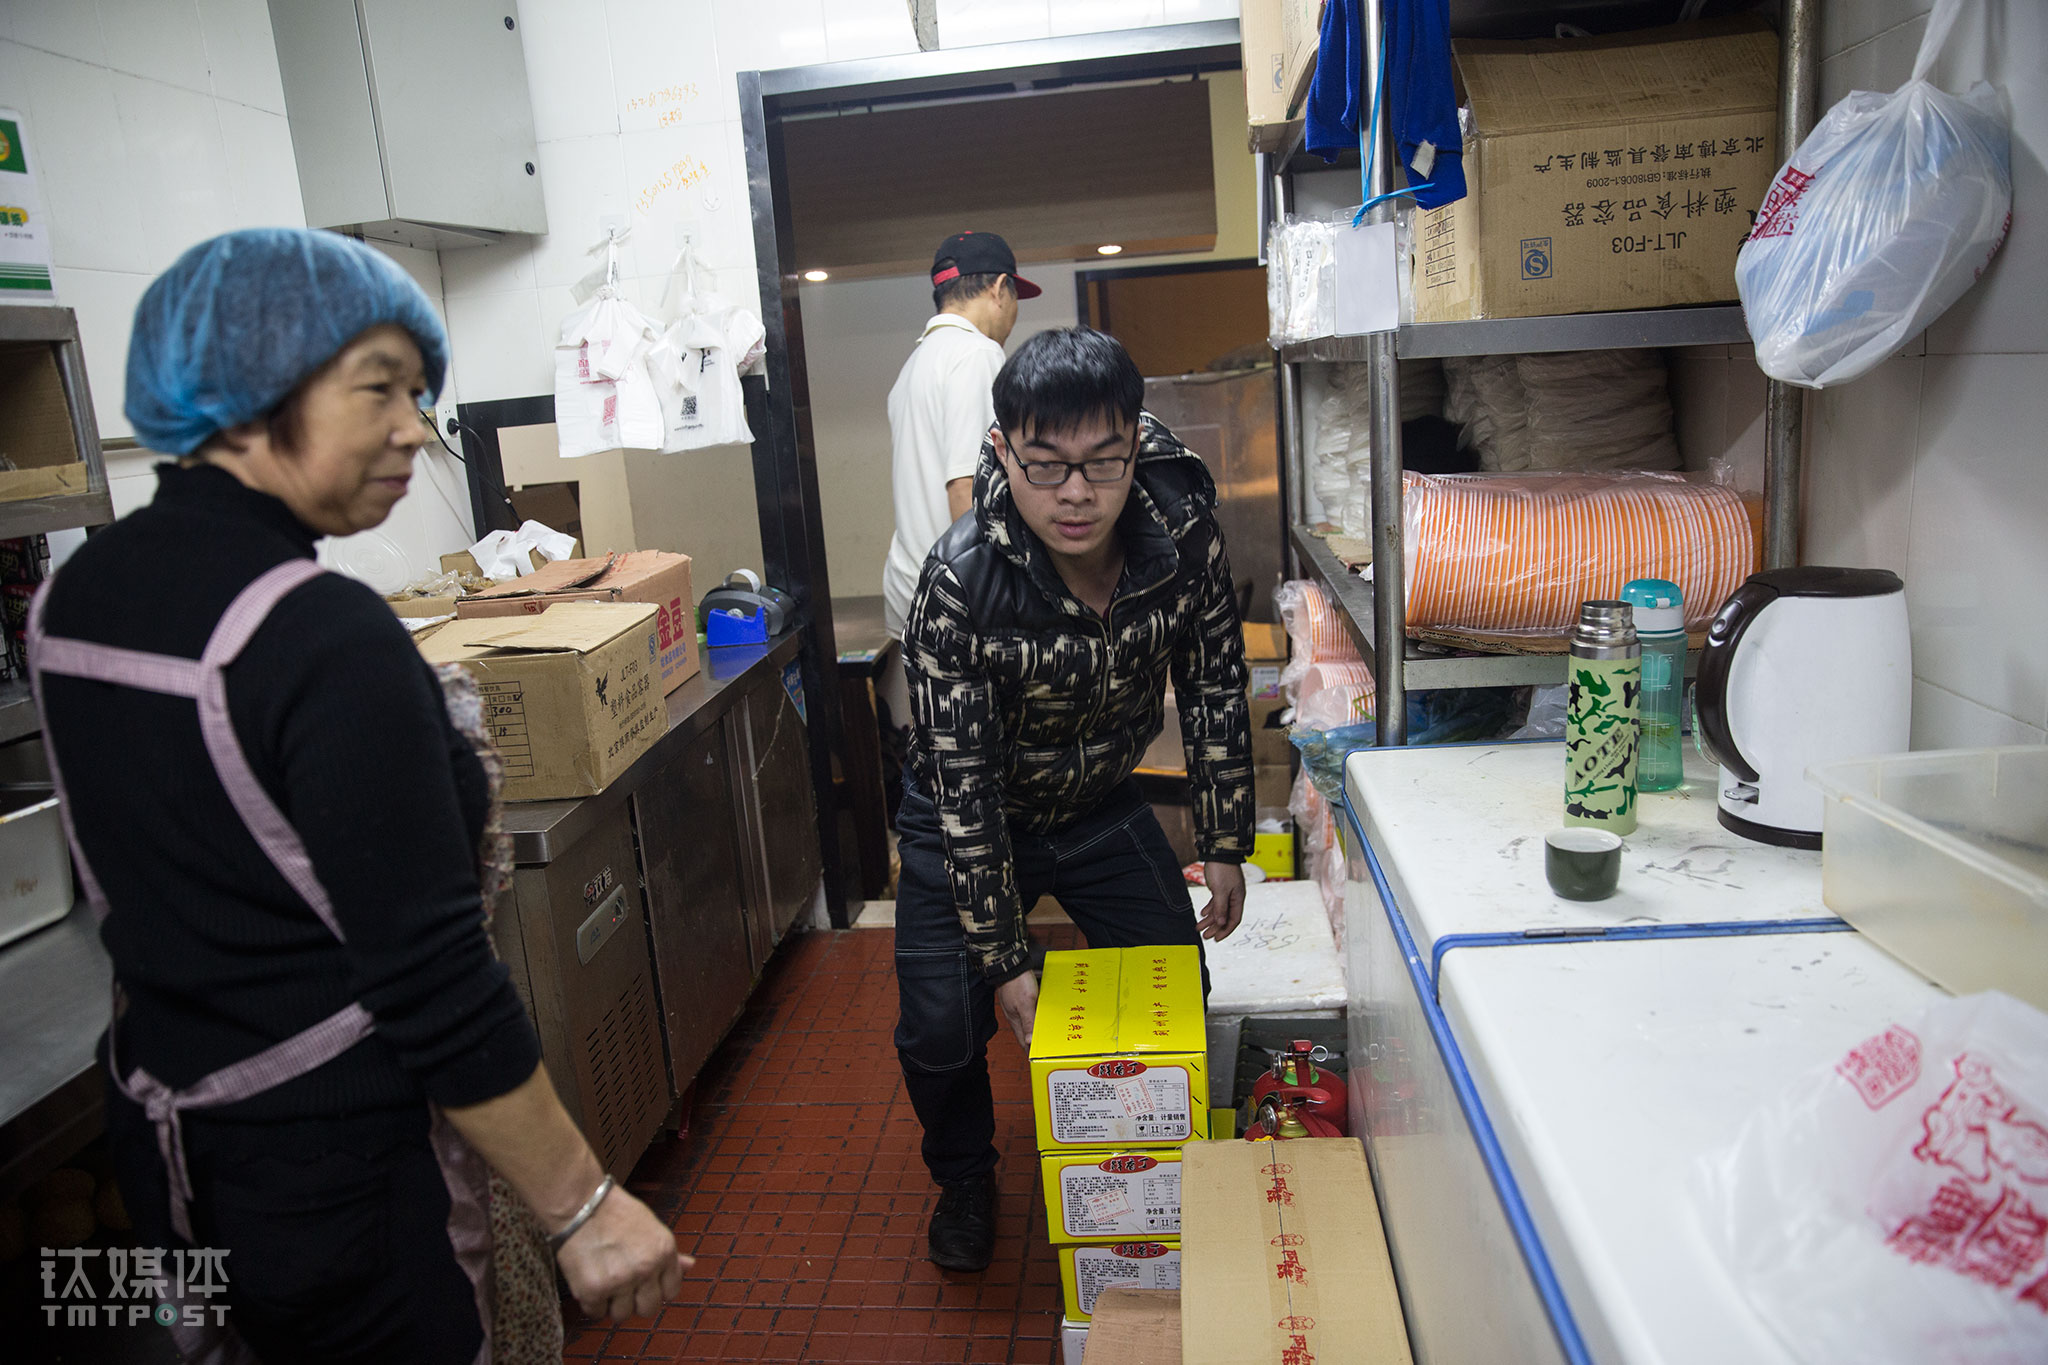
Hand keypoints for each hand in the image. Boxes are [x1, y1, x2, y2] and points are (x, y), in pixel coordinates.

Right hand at [554, 1183, 691, 1322]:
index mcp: (664, 1251)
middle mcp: (646, 1268)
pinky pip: (595, 1313)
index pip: (671, 1291)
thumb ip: (670, 1253)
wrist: (580, 1203)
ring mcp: (620, 1280)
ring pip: (622, 1315)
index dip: (655, 1289)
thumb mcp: (652, 1227)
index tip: (643, 1284)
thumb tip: (690, 1266)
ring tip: (604, 1281)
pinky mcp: (593, 1289)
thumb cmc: (615, 1212)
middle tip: (622, 1287)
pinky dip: (591, 1302)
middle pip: (648, 1309)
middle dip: (636, 1302)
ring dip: (612, 1304)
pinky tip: (589, 1282)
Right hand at [995, 970, 1038, 1049]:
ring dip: (1035, 1031)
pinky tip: (1040, 1017)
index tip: (1036, 1062)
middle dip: (1033, 1044)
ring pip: (1028, 1024)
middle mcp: (1016, 1016)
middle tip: (1043, 1052)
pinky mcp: (1020, 999)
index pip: (1024, 1042)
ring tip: (1043, 1038)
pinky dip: (1036, 1018)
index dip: (1030, 1052)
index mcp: (1016, 1020)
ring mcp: (1017, 1008)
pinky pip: (1030, 1013)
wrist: (1010, 964)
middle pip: (1026, 1034)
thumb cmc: (1016, 982)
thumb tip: (1029, 1042)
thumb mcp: (1025, 1003)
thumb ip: (1028, 1022)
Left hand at [1198, 861, 1246, 941]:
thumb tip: (1221, 923)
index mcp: (1238, 898)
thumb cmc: (1222, 870)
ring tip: (1199, 927)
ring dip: (1210, 920)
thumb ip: (1220, 907)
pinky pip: (1216, 903)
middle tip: (1204, 936)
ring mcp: (1228, 892)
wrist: (1218, 852)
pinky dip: (1210, 909)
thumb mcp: (1220, 890)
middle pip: (1225, 917)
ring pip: (1219, 910)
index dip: (1226, 931)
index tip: (1216, 939)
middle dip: (1215, 928)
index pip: (1234, 920)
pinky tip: (1202, 914)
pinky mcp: (1220, 887)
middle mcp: (1234, 897)